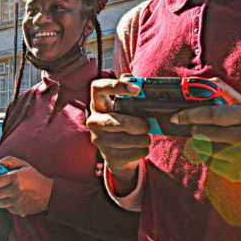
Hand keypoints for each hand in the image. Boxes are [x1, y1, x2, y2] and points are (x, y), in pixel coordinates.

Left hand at [0, 157, 52, 216]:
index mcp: (15, 177)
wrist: (49, 193)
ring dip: (1, 199)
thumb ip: (7, 161)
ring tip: (8, 194)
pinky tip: (16, 199)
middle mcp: (16, 189)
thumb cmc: (34, 177)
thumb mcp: (23, 164)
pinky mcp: (19, 210)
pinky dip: (9, 204)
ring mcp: (17, 201)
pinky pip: (7, 208)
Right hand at [87, 78, 150, 192]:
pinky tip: (140, 147)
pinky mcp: (109, 156)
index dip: (116, 86)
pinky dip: (142, 150)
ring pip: (126, 140)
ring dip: (143, 139)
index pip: (98, 88)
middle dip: (135, 124)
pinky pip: (133, 153)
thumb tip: (139, 83)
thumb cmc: (125, 124)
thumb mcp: (126, 108)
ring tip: (145, 137)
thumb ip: (131, 96)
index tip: (137, 90)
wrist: (120, 154)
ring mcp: (99, 140)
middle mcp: (94, 121)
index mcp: (98, 103)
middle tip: (147, 125)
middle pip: (114, 121)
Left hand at [170, 78, 240, 185]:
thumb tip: (198, 83)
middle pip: (207, 134)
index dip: (192, 115)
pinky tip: (214, 151)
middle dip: (194, 130)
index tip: (176, 116)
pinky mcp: (238, 174)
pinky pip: (210, 163)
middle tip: (193, 128)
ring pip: (206, 149)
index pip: (214, 114)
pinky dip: (206, 156)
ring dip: (199, 143)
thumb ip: (223, 91)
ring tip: (206, 138)